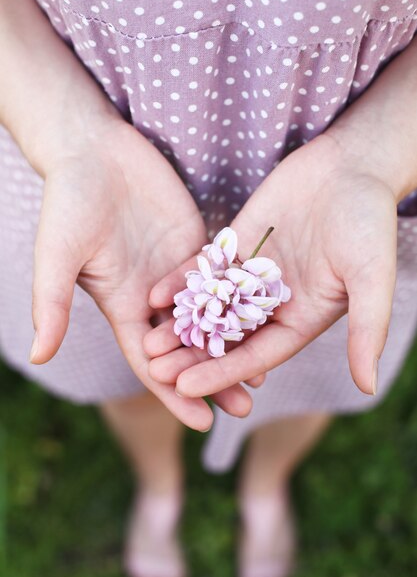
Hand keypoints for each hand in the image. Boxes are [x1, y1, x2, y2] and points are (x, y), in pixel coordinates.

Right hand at [30, 118, 255, 429]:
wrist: (92, 152)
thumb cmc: (68, 203)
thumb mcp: (59, 256)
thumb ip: (53, 304)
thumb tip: (38, 357)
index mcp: (124, 308)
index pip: (153, 363)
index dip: (174, 395)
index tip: (203, 424)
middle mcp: (153, 297)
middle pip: (188, 348)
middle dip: (214, 379)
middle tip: (246, 408)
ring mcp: (177, 272)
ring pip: (212, 318)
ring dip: (235, 346)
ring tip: (264, 375)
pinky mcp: (196, 243)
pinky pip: (224, 278)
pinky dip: (243, 301)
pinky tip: (267, 318)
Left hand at [144, 133, 397, 397]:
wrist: (351, 165)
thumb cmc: (369, 222)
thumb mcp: (371, 276)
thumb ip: (368, 329)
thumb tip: (368, 388)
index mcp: (301, 319)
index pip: (255, 357)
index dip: (221, 374)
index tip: (184, 389)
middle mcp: (272, 303)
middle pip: (226, 338)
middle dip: (192, 356)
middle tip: (154, 371)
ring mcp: (251, 274)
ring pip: (210, 306)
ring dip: (180, 324)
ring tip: (146, 342)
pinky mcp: (236, 245)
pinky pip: (205, 268)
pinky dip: (182, 282)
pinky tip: (154, 296)